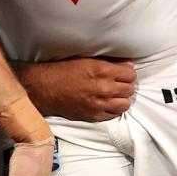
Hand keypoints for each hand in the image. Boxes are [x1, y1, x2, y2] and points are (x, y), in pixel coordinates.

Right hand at [18, 57, 135, 121]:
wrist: (45, 88)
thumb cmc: (64, 71)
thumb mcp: (87, 59)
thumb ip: (109, 61)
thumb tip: (128, 64)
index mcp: (102, 70)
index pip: (131, 74)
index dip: (128, 74)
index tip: (123, 74)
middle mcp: (103, 87)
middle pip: (130, 89)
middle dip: (125, 86)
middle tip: (118, 84)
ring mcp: (99, 104)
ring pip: (125, 104)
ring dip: (121, 99)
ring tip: (114, 95)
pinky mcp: (93, 116)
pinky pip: (114, 115)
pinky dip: (113, 109)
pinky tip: (107, 104)